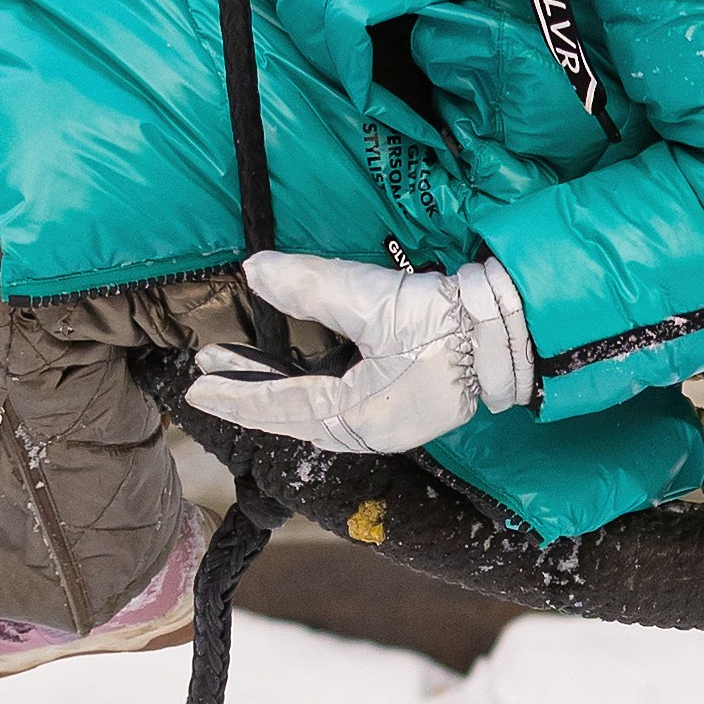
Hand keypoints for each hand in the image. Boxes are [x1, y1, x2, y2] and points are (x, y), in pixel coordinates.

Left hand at [185, 250, 532, 454]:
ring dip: (276, 399)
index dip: (233, 390)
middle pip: (290, 419)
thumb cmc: (442, 324)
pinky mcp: (402, 416)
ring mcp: (385, 429)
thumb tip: (254, 269)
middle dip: (248, 394)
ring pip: (313, 422)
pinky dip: (307, 403)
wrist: (507, 335)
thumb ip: (309, 285)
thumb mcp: (370, 299)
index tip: (196, 381)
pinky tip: (303, 387)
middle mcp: (363, 433)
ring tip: (247, 375)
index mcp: (352, 414)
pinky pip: (338, 418)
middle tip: (210, 372)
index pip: (276, 404)